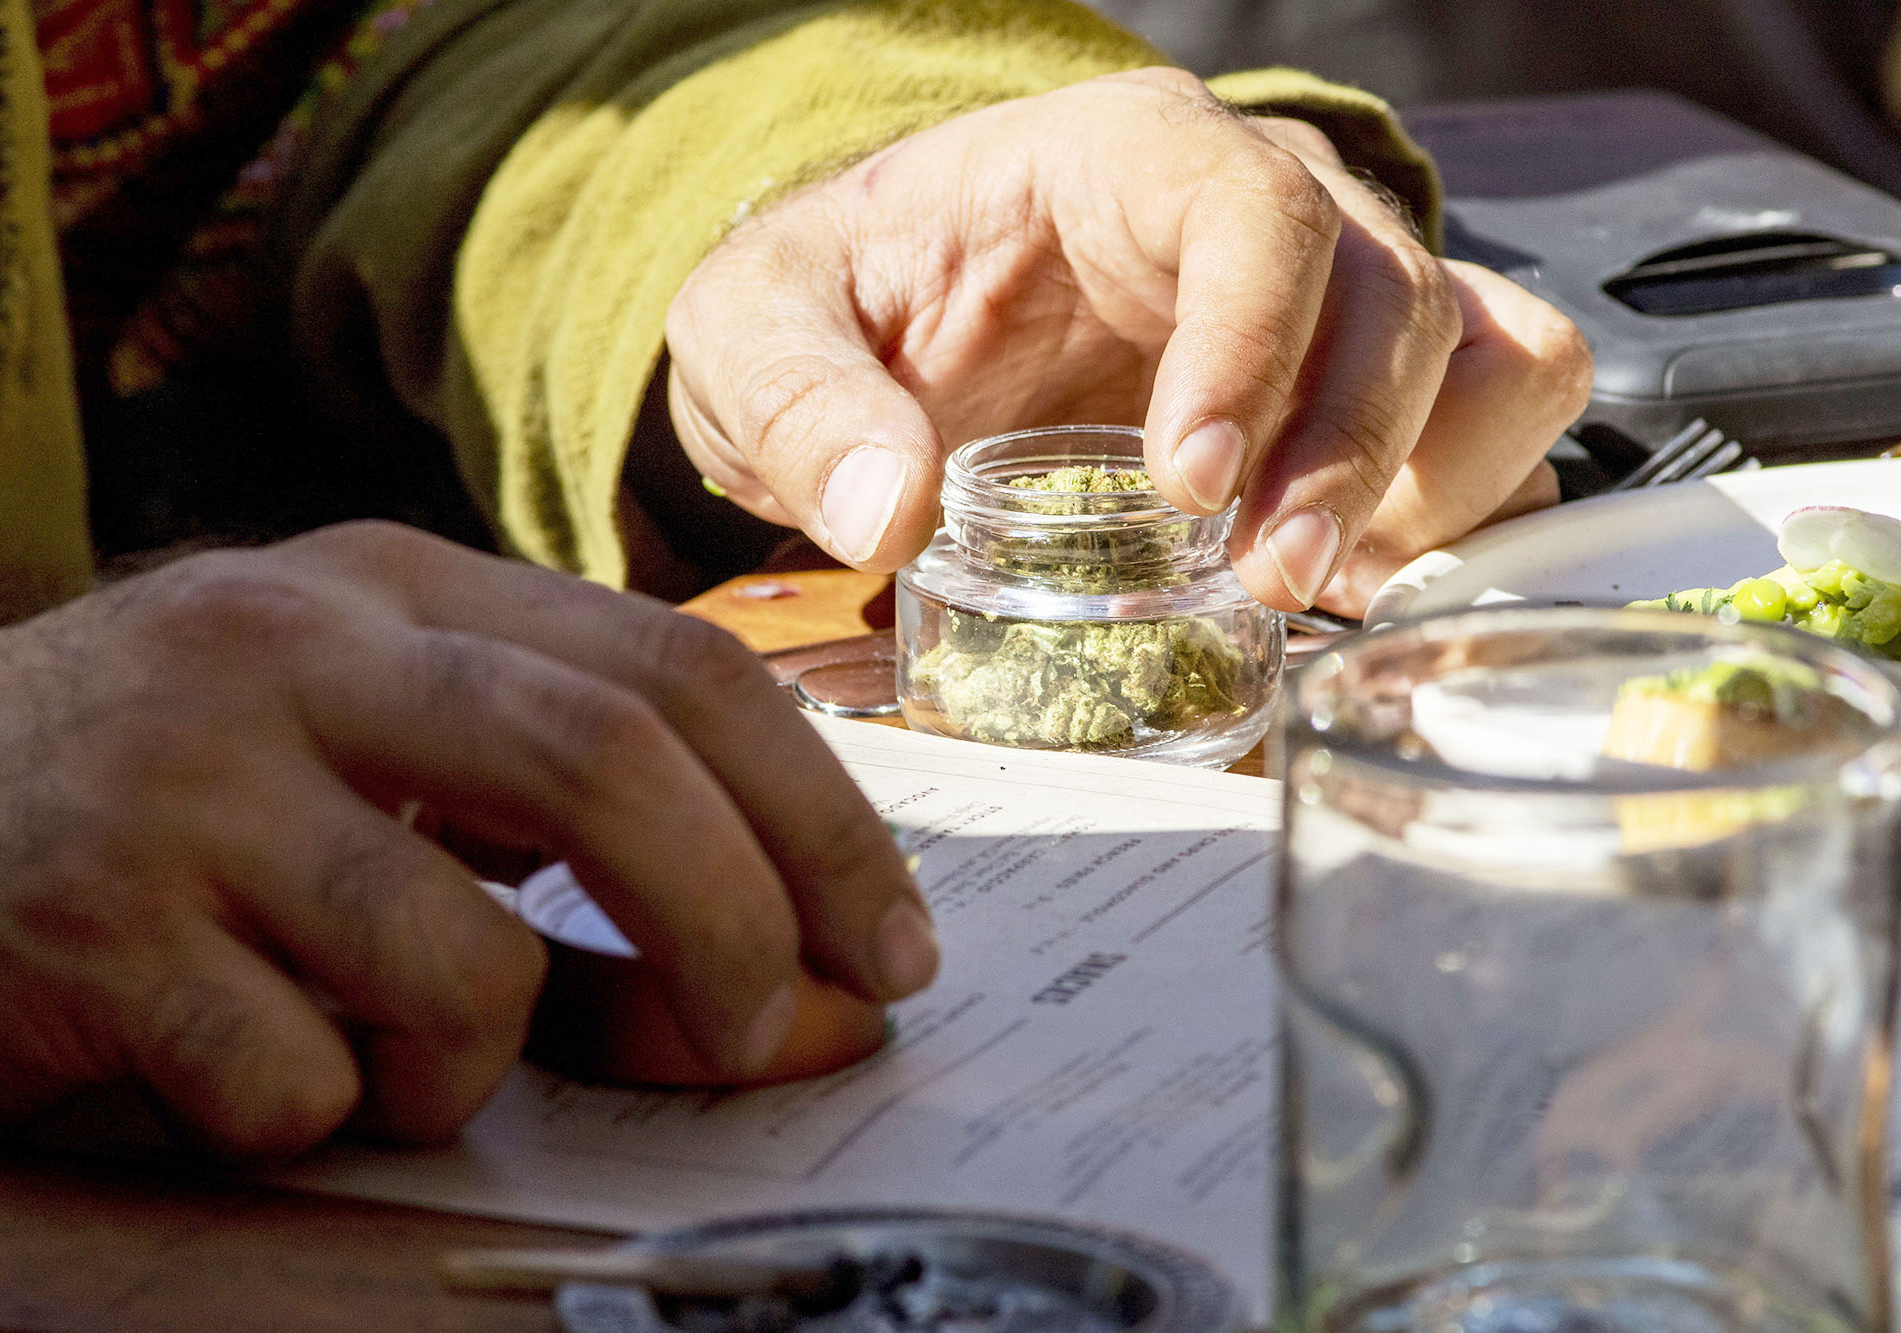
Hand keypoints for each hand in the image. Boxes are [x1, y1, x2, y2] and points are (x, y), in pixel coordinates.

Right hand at [0, 523, 932, 1155]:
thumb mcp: (368, 786)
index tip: (892, 941)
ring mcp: (185, 777)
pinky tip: (240, 1077)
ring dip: (472, 1061)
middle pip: (605, 760)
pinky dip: (318, 1118)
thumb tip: (804, 1002)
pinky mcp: (85, 921)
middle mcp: (296, 649)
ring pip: (455, 952)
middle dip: (736, 917)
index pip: (671, 667)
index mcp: (394, 589)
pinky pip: (293, 1077)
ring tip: (394, 1067)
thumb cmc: (157, 813)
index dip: (816, 811)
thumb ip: (574, 877)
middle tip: (772, 1036)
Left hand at [665, 68, 1590, 614]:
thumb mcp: (755, 330)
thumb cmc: (846, 298)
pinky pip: (1491, 421)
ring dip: (1428, 482)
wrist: (890, 320)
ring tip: (1311, 584)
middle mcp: (1259, 204)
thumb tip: (885, 511)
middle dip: (1349, 451)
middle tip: (1265, 579)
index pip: (1252, 213)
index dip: (1253, 347)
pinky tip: (1354, 582)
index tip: (1190, 487)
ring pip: (1486, 346)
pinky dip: (1458, 511)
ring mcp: (1326, 295)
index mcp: (1123, 157)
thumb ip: (794, 403)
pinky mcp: (1353, 387)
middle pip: (1394, 292)